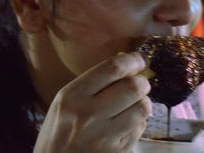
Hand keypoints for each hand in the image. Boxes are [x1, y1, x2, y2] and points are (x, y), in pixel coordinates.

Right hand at [33, 52, 151, 152]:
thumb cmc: (60, 133)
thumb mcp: (65, 103)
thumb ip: (94, 84)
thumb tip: (128, 66)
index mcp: (72, 96)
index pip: (113, 68)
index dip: (133, 60)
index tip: (140, 60)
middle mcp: (88, 115)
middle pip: (133, 87)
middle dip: (142, 83)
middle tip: (140, 84)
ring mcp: (104, 137)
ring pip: (142, 107)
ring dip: (142, 103)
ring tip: (132, 106)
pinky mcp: (118, 152)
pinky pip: (140, 129)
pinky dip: (138, 123)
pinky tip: (125, 125)